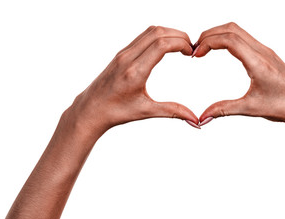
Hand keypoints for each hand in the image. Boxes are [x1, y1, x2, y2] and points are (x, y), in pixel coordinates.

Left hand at [66, 26, 198, 135]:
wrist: (90, 110)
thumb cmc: (115, 112)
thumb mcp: (146, 112)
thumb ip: (172, 111)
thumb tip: (195, 120)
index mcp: (134, 72)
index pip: (161, 45)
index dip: (181, 44)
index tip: (191, 53)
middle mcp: (127, 58)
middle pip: (158, 32)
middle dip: (179, 36)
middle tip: (190, 48)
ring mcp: (123, 53)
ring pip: (150, 31)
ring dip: (169, 33)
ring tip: (181, 46)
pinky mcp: (121, 54)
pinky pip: (142, 37)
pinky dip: (159, 36)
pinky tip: (166, 47)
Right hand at [194, 22, 284, 128]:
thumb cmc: (282, 106)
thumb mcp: (250, 109)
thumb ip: (223, 110)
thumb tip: (202, 118)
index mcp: (258, 63)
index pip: (230, 40)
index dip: (209, 43)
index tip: (196, 54)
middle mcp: (262, 52)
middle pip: (231, 29)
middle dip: (209, 35)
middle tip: (195, 49)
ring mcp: (265, 50)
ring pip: (237, 30)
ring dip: (218, 34)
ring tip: (203, 48)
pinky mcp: (265, 53)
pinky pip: (243, 37)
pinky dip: (227, 38)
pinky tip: (219, 49)